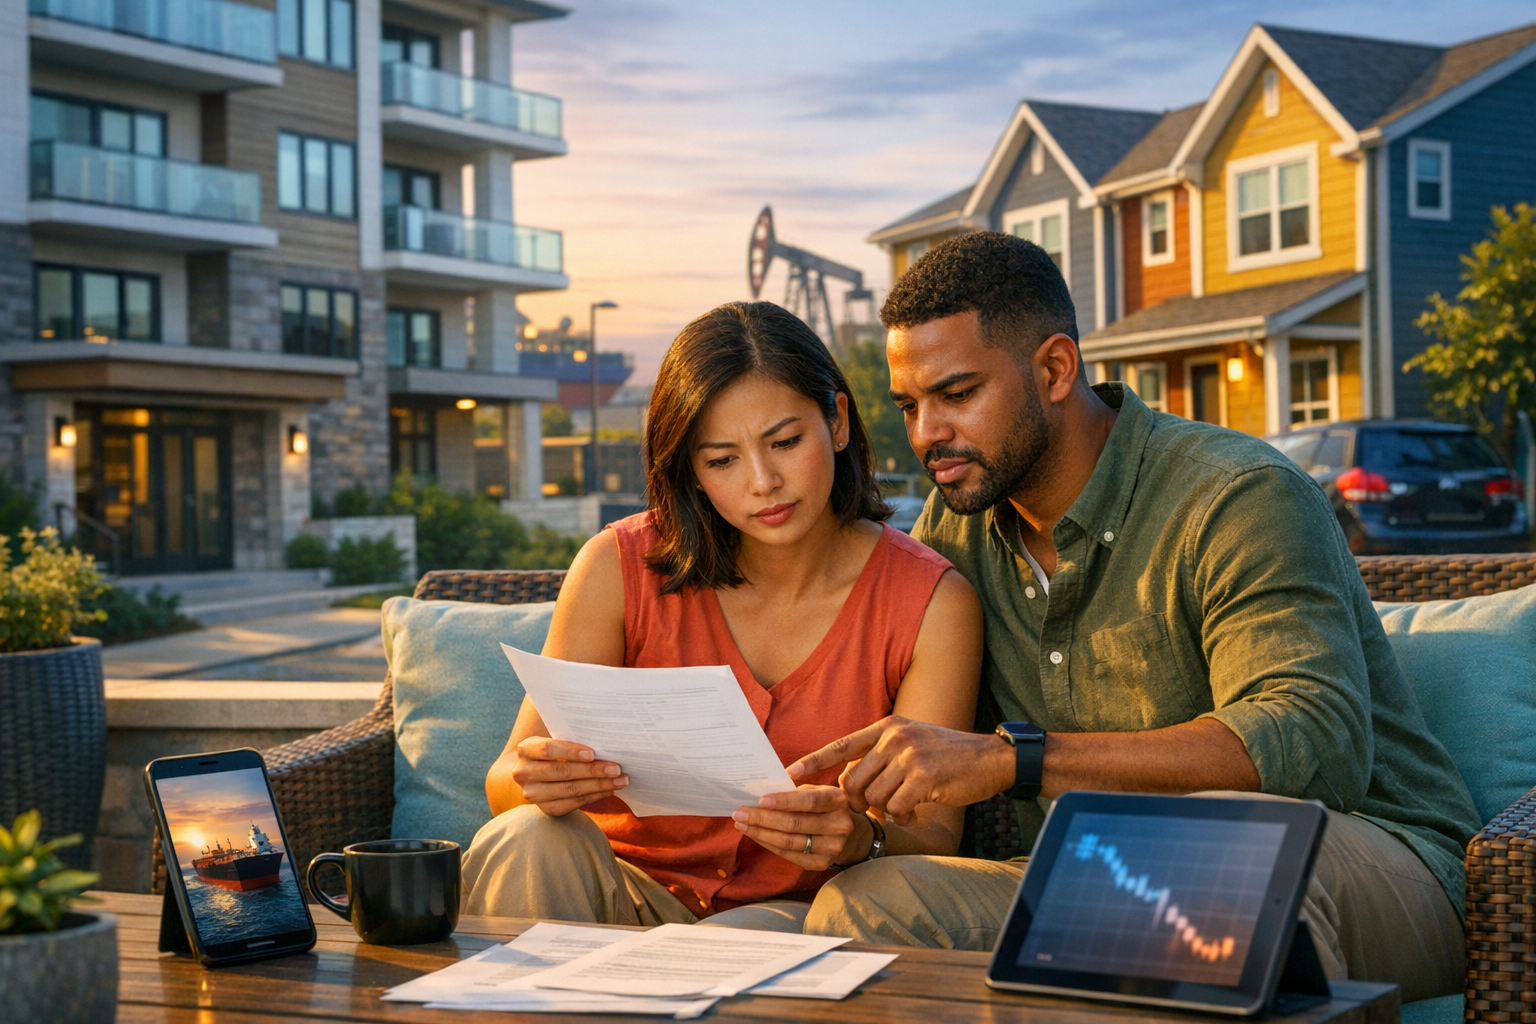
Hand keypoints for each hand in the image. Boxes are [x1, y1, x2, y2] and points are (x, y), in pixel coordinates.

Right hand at [511, 737, 628, 816]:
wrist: (534, 775)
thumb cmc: (553, 751)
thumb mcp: (554, 740)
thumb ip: (571, 737)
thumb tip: (603, 740)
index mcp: (526, 749)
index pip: (548, 749)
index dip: (570, 751)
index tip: (593, 753)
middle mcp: (524, 773)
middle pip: (562, 771)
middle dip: (592, 770)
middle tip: (617, 768)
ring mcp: (534, 794)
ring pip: (571, 790)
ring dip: (599, 785)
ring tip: (620, 780)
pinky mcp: (546, 809)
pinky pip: (574, 803)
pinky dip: (594, 796)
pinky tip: (609, 789)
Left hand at [731, 786, 869, 871]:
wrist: (848, 833)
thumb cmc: (823, 806)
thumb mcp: (817, 791)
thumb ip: (795, 791)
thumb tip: (759, 792)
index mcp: (838, 801)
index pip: (809, 801)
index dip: (784, 801)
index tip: (760, 800)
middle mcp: (839, 826)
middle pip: (794, 824)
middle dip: (763, 819)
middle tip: (739, 813)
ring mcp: (831, 848)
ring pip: (788, 842)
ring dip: (760, 833)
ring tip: (741, 824)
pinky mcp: (821, 863)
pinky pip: (788, 855)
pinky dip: (768, 844)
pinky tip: (754, 835)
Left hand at [789, 716, 1014, 823]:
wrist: (991, 759)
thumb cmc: (947, 756)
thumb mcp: (909, 743)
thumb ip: (877, 756)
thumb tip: (845, 781)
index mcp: (886, 727)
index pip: (841, 745)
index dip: (813, 762)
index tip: (788, 774)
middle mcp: (894, 737)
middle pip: (853, 781)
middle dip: (860, 803)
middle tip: (880, 808)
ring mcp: (909, 756)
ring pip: (873, 798)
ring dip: (886, 811)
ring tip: (906, 807)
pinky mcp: (924, 778)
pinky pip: (896, 809)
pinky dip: (904, 817)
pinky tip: (918, 813)